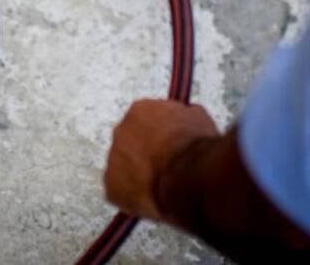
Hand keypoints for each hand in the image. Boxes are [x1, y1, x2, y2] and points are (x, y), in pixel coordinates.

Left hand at [104, 99, 217, 222]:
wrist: (188, 175)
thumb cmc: (195, 149)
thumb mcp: (198, 119)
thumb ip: (183, 117)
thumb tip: (186, 118)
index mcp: (140, 111)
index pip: (144, 121)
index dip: (159, 137)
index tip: (168, 147)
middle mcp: (121, 131)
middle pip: (130, 144)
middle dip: (145, 156)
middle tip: (164, 168)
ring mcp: (113, 159)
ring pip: (124, 169)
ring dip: (138, 176)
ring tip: (162, 186)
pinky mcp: (112, 187)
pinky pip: (121, 193)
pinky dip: (133, 198)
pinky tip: (153, 199)